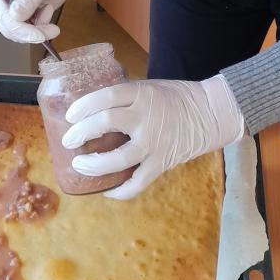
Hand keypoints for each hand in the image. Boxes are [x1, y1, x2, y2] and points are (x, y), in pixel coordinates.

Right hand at [0, 0, 80, 43]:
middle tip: (50, 32)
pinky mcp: (24, 14)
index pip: (4, 13)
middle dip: (28, 33)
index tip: (39, 35)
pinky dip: (40, 28)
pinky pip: (27, 30)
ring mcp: (13, 7)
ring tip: (49, 11)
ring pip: (17, 32)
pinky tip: (47, 10)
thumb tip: (15, 16)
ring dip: (36, 30)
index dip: (19, 27)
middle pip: (7, 26)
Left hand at [61, 74, 245, 199]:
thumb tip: (91, 111)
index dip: (83, 106)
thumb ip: (124, 99)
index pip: (106, 96)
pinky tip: (107, 191)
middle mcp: (146, 117)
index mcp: (141, 94)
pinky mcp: (162, 162)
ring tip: (80, 165)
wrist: (210, 113)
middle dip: (81, 133)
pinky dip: (120, 191)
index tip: (70, 116)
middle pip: (105, 123)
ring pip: (117, 159)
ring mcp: (154, 142)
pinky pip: (137, 182)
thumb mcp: (148, 88)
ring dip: (94, 165)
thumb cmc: (174, 98)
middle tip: (69, 141)